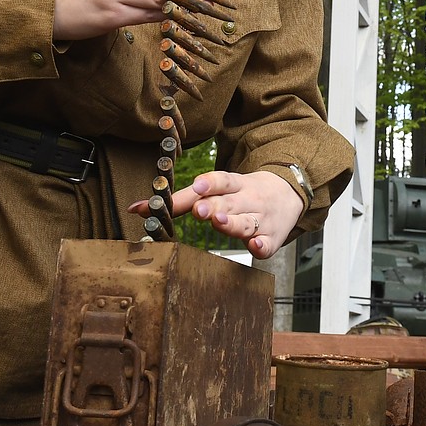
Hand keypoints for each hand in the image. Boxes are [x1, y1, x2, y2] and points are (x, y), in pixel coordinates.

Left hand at [130, 170, 302, 258]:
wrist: (290, 194)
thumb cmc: (244, 194)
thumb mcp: (220, 190)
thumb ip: (182, 199)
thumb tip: (136, 208)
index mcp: (235, 185)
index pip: (222, 180)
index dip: (210, 183)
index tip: (197, 185)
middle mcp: (248, 200)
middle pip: (231, 201)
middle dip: (214, 205)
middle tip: (199, 209)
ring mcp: (261, 219)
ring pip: (247, 222)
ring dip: (233, 222)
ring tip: (219, 222)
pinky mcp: (272, 238)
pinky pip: (267, 244)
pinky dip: (261, 245)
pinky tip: (254, 245)